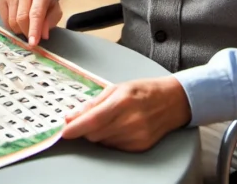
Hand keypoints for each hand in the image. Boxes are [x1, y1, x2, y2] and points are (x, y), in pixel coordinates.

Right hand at [0, 0, 61, 46]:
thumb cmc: (45, 1)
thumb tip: (42, 35)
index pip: (36, 13)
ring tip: (25, 28)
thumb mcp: (54, 11)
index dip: (34, 30)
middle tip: (32, 37)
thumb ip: (50, 22)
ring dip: (19, 30)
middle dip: (27, 32)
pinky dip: (11, 27)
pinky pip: (4, 19)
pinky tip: (17, 23)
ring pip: (12, 20)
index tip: (32, 43)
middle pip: (22, 18)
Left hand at [61, 77, 192, 151]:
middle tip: (89, 119)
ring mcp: (137, 136)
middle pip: (94, 134)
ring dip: (98, 134)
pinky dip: (110, 139)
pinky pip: (114, 147)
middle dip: (85, 129)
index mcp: (122, 102)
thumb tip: (71, 117)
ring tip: (110, 120)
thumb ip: (92, 104)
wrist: (173, 101)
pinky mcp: (140, 146)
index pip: (93, 121)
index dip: (75, 128)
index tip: (64, 132)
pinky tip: (119, 127)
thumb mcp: (116, 88)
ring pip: (103, 142)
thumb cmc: (142, 91)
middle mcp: (130, 121)